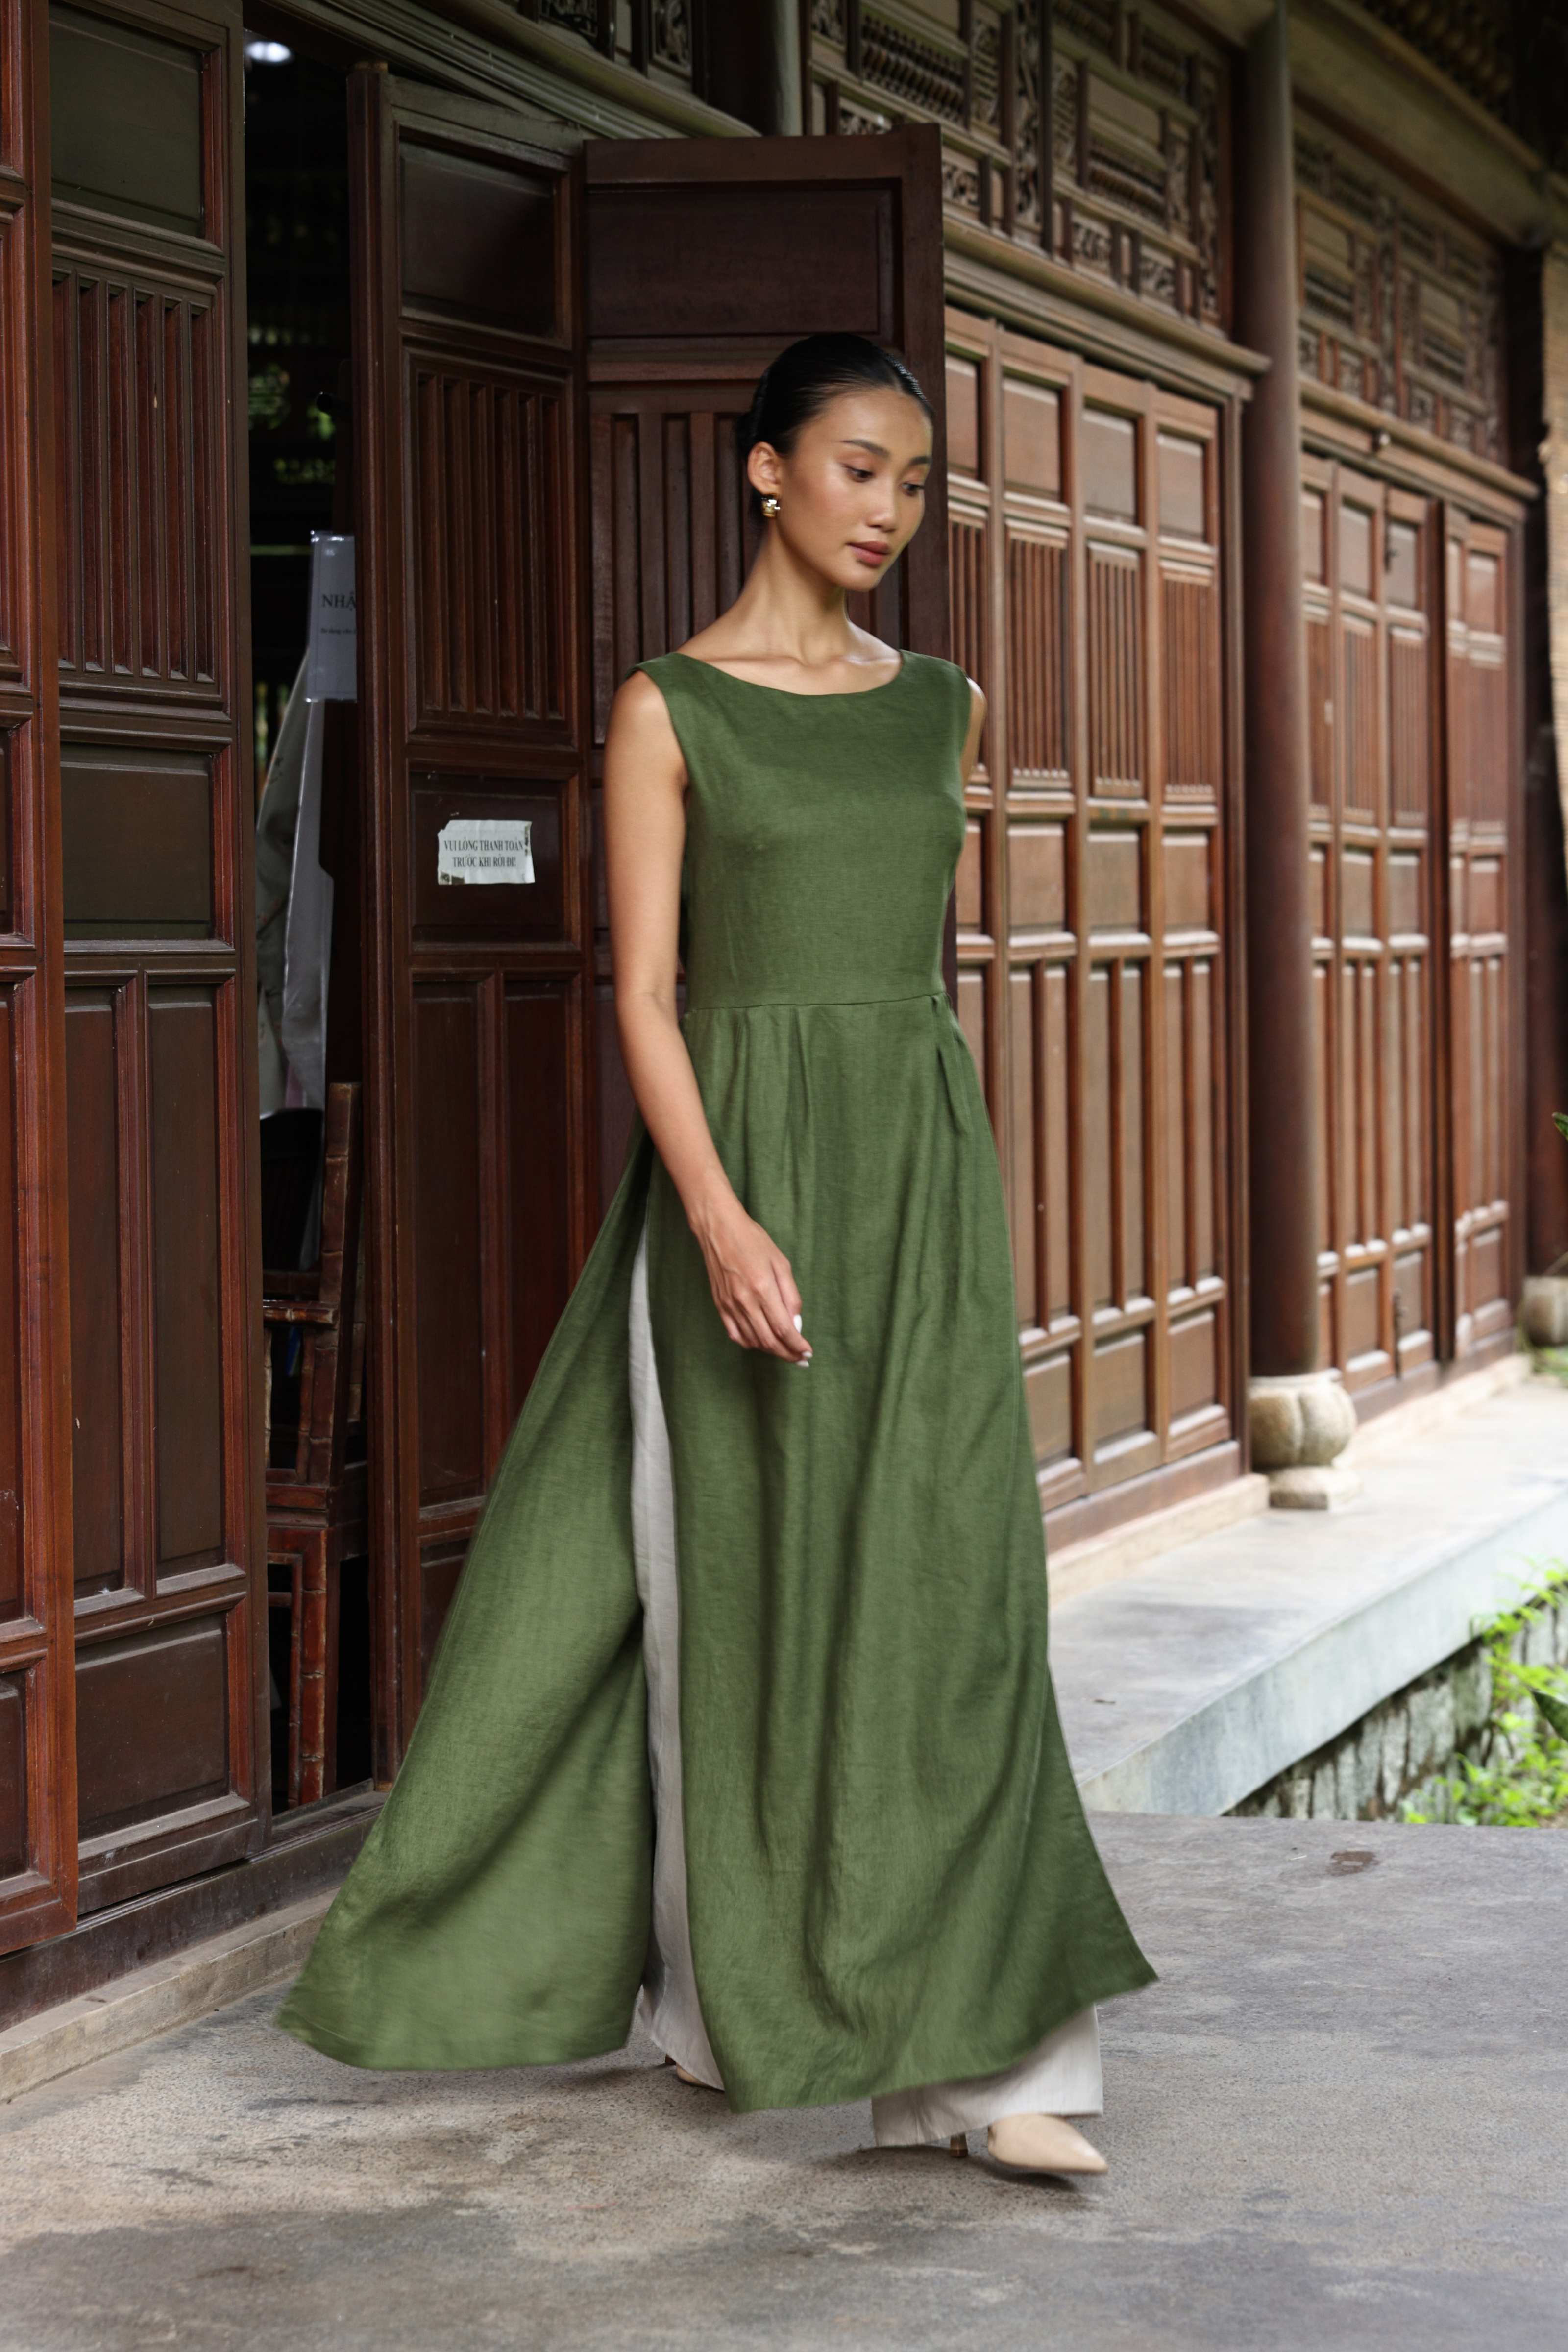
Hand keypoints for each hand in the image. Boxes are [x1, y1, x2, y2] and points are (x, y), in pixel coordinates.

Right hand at [692, 1193, 810, 1361]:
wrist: (718, 1230)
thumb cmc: (753, 1241)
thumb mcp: (780, 1262)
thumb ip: (790, 1295)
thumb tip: (796, 1323)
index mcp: (763, 1288)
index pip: (784, 1328)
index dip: (797, 1345)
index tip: (807, 1352)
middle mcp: (745, 1301)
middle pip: (769, 1341)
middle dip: (787, 1354)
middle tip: (801, 1359)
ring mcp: (730, 1305)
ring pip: (753, 1341)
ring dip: (771, 1350)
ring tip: (785, 1351)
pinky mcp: (720, 1305)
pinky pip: (735, 1334)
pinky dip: (751, 1343)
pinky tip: (761, 1342)